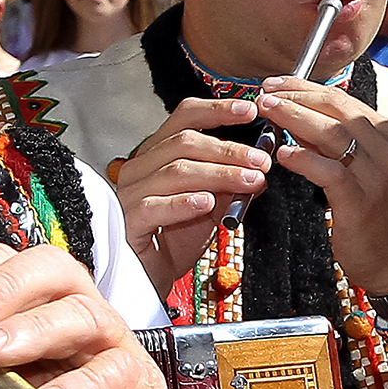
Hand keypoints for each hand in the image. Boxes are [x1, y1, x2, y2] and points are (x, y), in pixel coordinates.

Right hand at [112, 96, 271, 296]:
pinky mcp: (127, 220)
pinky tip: (206, 202)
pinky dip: (183, 202)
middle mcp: (140, 167)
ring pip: (176, 171)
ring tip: (249, 181)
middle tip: (261, 161)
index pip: (184, 119)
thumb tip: (258, 169)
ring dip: (218, 175)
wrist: (149, 277)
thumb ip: (229, 185)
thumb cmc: (173, 240)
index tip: (249, 111)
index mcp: (158, 154)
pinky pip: (153, 205)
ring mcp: (130, 193)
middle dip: (229, 151)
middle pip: (185, 143)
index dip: (216, 111)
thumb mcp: (210, 207)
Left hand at [257, 79, 387, 294]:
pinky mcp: (361, 199)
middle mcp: (386, 148)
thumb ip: (338, 144)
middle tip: (265, 92)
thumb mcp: (367, 169)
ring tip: (267, 110)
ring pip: (331, 133)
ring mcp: (376, 173)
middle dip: (296, 95)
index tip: (279, 84)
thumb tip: (301, 119)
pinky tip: (283, 154)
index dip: (306, 88)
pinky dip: (303, 159)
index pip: (343, 100)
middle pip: (335, 108)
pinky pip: (328, 171)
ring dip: (294, 117)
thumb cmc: (380, 216)